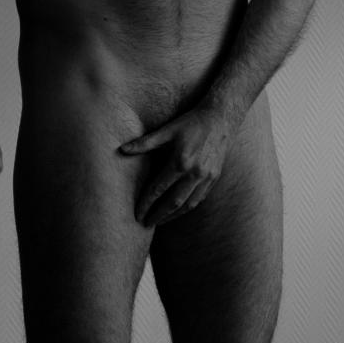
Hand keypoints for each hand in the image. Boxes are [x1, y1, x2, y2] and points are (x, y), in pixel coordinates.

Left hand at [119, 105, 231, 226]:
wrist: (220, 118)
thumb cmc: (190, 123)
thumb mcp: (166, 130)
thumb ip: (145, 143)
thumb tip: (122, 150)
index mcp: (180, 162)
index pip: (158, 189)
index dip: (146, 203)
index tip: (137, 214)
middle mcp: (194, 173)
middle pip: (173, 202)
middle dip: (158, 215)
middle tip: (145, 224)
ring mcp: (206, 177)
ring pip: (188, 204)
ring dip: (172, 216)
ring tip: (160, 221)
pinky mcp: (214, 178)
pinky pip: (199, 199)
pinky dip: (187, 208)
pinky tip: (178, 211)